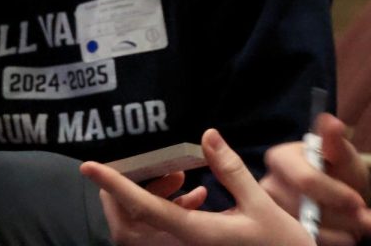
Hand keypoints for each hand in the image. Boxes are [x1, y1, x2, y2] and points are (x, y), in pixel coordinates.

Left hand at [82, 128, 315, 245]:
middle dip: (129, 190)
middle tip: (149, 165)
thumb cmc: (281, 245)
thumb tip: (206, 135)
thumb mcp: (260, 204)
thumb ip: (231, 170)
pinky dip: (170, 209)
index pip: (144, 208)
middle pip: (134, 221)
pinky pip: (164, 231)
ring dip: (153, 197)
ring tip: (181, 176)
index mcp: (196, 235)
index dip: (114, 186)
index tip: (89, 167)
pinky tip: (198, 195)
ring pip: (147, 226)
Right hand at [261, 114, 370, 244]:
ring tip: (366, 227)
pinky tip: (351, 235)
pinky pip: (309, 242)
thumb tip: (331, 121)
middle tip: (368, 219)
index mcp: (280, 159)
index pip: (305, 180)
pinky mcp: (282, 234)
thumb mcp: (342, 153)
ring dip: (344, 232)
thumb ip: (335, 141)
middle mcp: (269, 186)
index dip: (334, 193)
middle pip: (307, 209)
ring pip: (309, 230)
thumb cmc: (339, 168)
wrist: (344, 194)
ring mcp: (273, 212)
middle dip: (343, 217)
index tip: (359, 202)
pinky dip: (336, 241)